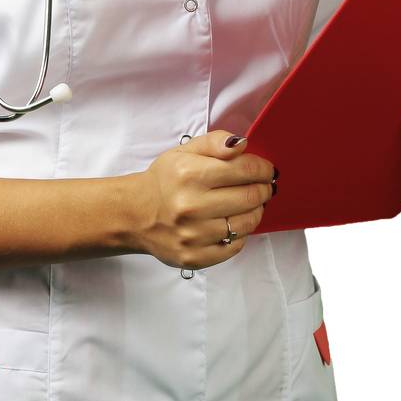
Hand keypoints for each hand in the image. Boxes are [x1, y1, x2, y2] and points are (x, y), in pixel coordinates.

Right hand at [124, 130, 276, 269]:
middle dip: (264, 189)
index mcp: (190, 175)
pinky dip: (241, 234)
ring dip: (256, 211)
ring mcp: (192, 235)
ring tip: (250, 204)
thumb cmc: (165, 180)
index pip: (246, 170)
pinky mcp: (193, 257)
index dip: (263, 169)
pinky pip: (234, 246)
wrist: (134, 214)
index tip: (266, 170)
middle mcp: (190, 206)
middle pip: (250, 197)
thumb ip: (215, 142)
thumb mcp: (185, 151)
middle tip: (264, 186)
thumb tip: (241, 144)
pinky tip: (233, 223)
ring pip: (246, 223)